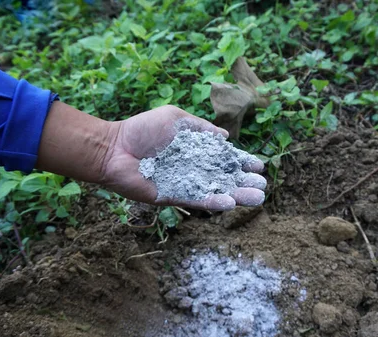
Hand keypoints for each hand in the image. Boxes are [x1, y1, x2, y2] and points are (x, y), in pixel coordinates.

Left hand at [98, 105, 265, 210]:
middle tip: (263, 185)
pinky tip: (231, 203)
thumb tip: (225, 138)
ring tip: (257, 198)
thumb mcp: (175, 119)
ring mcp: (183, 184)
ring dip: (236, 196)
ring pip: (215, 191)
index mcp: (194, 150)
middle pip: (224, 178)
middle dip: (244, 181)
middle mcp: (191, 169)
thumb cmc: (141, 129)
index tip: (258, 165)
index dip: (241, 162)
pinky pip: (197, 199)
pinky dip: (213, 201)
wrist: (114, 147)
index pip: (223, 159)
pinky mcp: (172, 196)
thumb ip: (200, 128)